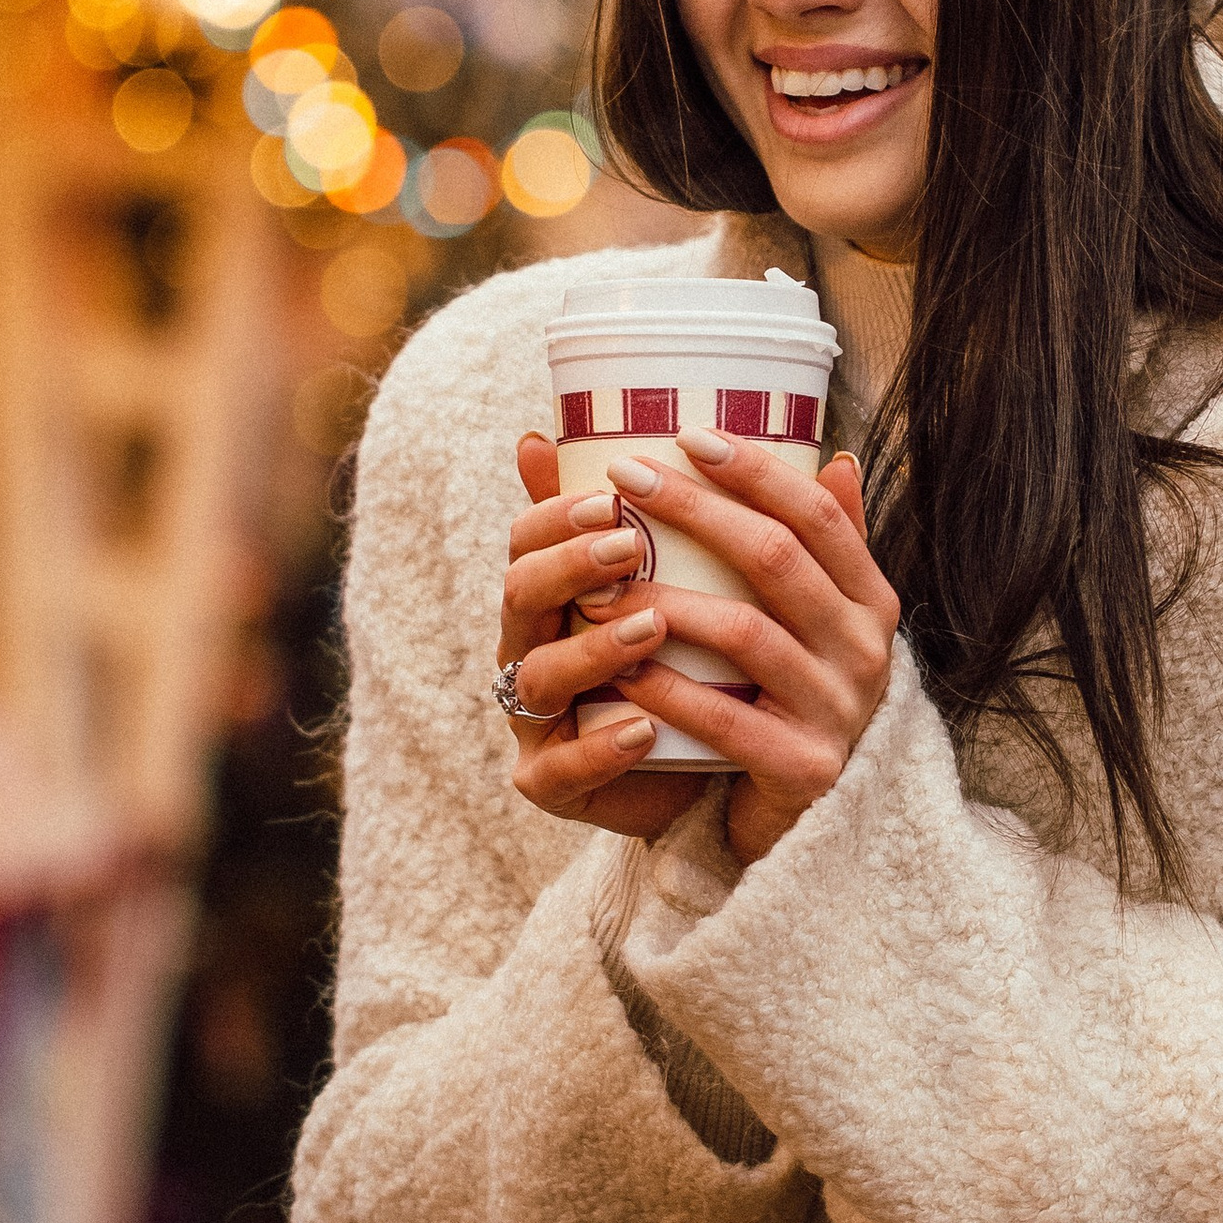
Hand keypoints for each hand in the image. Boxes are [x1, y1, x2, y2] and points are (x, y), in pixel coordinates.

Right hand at [496, 433, 706, 838]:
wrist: (703, 770)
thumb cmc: (685, 663)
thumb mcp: (683, 585)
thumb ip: (673, 517)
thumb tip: (661, 438)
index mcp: (552, 596)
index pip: (526, 540)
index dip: (558, 515)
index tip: (615, 494)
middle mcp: (530, 650)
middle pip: (519, 596)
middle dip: (570, 567)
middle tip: (631, 545)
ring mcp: (535, 720)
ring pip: (536, 678)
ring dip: (594, 648)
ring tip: (653, 628)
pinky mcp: (553, 784)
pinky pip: (561, 769)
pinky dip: (602, 747)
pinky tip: (646, 727)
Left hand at [589, 425, 898, 865]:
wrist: (815, 822)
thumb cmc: (801, 700)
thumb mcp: (822, 623)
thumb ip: (821, 548)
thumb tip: (836, 454)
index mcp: (871, 603)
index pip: (818, 516)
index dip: (756, 471)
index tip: (687, 434)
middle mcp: (866, 651)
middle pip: (775, 558)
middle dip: (694, 510)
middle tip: (623, 478)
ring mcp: (839, 711)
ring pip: (745, 633)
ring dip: (665, 601)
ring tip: (601, 580)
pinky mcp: (804, 768)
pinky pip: (723, 717)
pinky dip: (666, 689)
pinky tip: (619, 668)